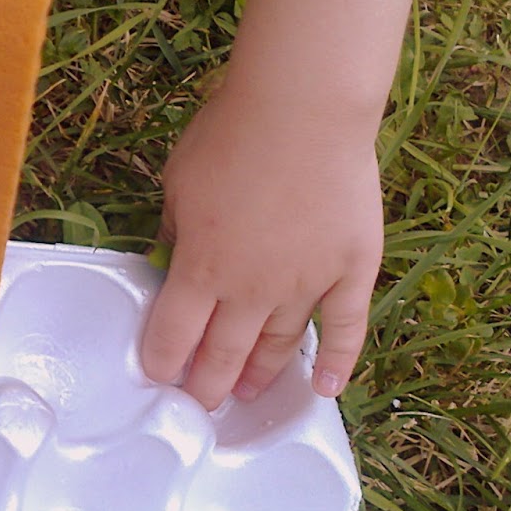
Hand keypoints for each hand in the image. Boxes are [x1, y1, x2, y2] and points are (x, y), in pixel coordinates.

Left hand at [139, 71, 383, 408]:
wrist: (303, 109)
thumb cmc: (233, 135)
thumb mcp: (177, 181)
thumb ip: (173, 227)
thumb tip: (169, 254)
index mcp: (200, 268)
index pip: (173, 336)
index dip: (163, 363)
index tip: (160, 376)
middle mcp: (250, 289)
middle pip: (223, 355)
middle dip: (207, 385)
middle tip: (201, 402)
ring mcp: (305, 283)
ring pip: (278, 346)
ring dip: (260, 375)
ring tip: (248, 393)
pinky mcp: (351, 270)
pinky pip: (345, 328)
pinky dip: (337, 362)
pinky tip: (326, 387)